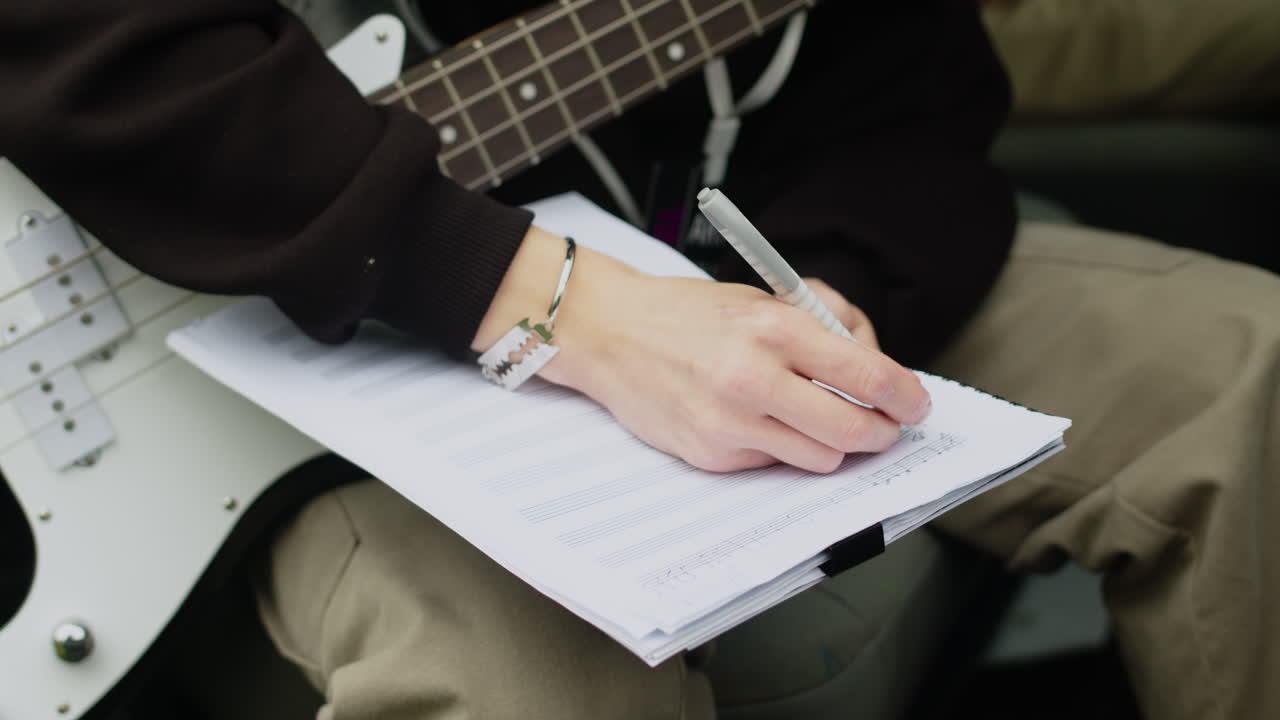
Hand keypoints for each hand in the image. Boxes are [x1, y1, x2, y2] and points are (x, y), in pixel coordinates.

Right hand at [536, 245, 930, 474]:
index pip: (868, 377)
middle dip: (881, 434)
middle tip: (883, 427)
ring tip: (814, 419)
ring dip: (831, 445)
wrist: (611, 333)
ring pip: (820, 458)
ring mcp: (730, 422)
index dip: (906, 397)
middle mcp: (753, 377)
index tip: (916, 405)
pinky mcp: (711, 454)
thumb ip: (823, 329)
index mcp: (774, 328)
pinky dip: (780, 448)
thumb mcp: (763, 298)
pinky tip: (758, 421)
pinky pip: (773, 464)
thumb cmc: (689, 313)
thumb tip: (877, 370)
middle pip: (853, 431)